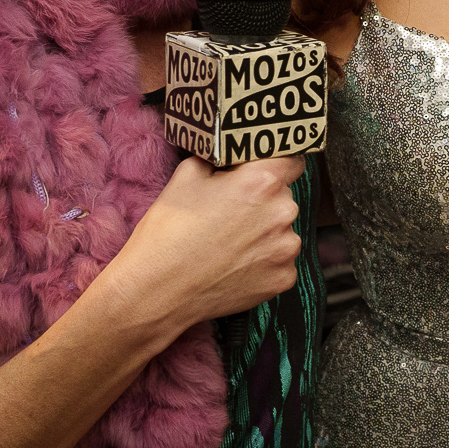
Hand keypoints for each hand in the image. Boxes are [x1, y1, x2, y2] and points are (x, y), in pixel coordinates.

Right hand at [110, 155, 305, 330]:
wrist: (157, 290)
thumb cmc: (168, 232)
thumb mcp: (186, 176)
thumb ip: (219, 159)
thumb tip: (230, 156)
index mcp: (262, 182)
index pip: (291, 159)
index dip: (276, 163)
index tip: (264, 171)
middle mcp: (282, 213)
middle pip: (284, 196)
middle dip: (263, 200)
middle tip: (231, 213)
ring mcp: (286, 249)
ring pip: (284, 230)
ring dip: (266, 232)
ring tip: (230, 243)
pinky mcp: (283, 279)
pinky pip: (281, 261)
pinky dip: (264, 261)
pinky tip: (235, 265)